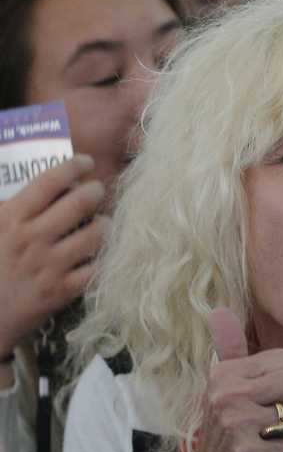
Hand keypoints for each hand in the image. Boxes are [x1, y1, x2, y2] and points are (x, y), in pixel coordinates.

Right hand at [0, 155, 104, 355]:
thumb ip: (6, 205)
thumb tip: (27, 178)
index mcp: (10, 218)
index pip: (49, 181)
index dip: (72, 166)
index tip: (85, 162)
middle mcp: (33, 238)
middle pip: (80, 202)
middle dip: (96, 190)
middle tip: (97, 189)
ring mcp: (50, 265)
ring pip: (97, 233)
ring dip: (104, 224)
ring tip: (101, 221)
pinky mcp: (62, 290)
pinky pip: (97, 267)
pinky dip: (104, 257)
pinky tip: (102, 253)